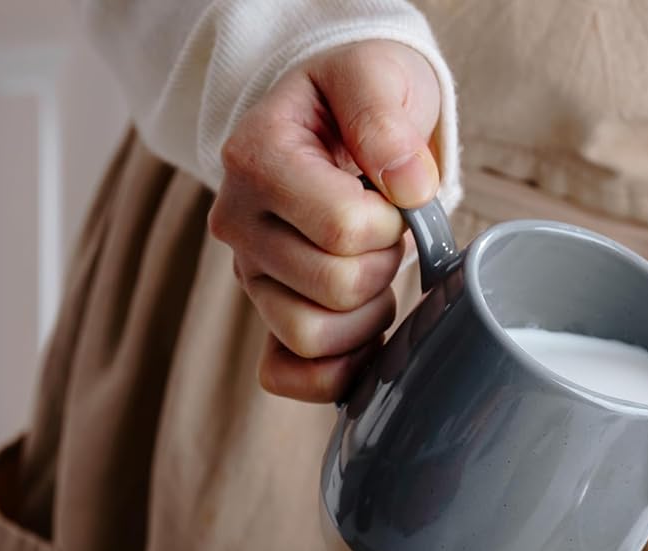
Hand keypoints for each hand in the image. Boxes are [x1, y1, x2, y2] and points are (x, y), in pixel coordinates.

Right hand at [208, 41, 441, 401]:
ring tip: (373, 272)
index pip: (344, 228)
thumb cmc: (359, 104)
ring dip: (366, 317)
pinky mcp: (268, 319)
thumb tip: (409, 185)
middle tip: (387, 235)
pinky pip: (288, 377)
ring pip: (313, 339)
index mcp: (255, 159)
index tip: (394, 197)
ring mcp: (251, 278)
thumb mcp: (374, 75)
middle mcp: (239, 225)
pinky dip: (336, 371)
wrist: (340, 125)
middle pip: (335, 288)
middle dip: (384, 265)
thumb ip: (383, 114)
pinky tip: (364, 337)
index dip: (392, 222)